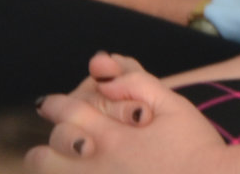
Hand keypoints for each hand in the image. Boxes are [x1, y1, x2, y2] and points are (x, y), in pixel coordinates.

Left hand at [29, 52, 239, 173]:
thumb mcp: (173, 104)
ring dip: (53, 171)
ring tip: (60, 168)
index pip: (66, 114)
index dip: (54, 106)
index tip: (48, 105)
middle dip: (44, 149)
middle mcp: (97, 164)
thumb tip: (104, 75)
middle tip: (48, 148)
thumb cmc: (196, 144)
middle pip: (46, 156)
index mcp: (111, 135)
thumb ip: (137, 83)